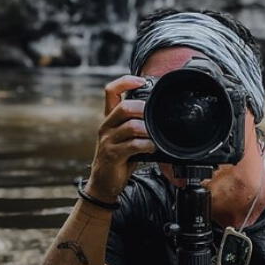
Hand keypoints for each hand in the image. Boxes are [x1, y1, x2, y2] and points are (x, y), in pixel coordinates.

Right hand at [86, 75, 155, 201]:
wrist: (104, 183)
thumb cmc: (120, 158)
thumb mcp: (126, 138)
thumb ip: (137, 124)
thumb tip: (159, 115)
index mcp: (109, 119)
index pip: (110, 91)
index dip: (125, 81)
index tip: (142, 81)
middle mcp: (106, 126)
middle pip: (124, 107)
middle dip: (143, 110)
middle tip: (154, 118)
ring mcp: (108, 140)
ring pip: (131, 126)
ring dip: (148, 130)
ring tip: (154, 137)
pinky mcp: (113, 155)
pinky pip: (134, 145)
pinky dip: (147, 145)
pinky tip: (151, 148)